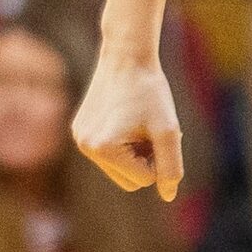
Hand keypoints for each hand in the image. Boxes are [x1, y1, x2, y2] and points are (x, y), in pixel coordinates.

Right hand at [73, 49, 185, 199]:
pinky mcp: (79, 130)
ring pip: (119, 169)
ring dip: (135, 153)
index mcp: (103, 149)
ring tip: (138, 122)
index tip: (156, 129)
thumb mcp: (169, 130)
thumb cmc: (150, 91)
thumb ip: (171, 167)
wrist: (127, 55)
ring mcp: (79, 138)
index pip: (144, 180)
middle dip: (146, 159)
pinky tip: (125, 116)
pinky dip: (122, 143)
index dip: (159, 157)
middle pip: (129, 181)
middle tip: (150, 128)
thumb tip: (168, 196)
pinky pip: (109, 154)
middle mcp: (85, 147)